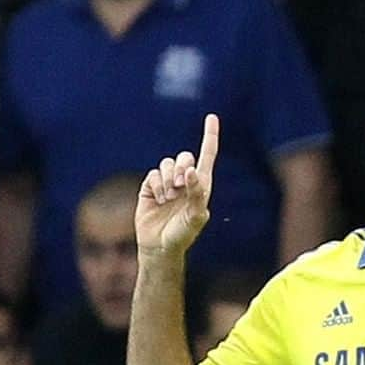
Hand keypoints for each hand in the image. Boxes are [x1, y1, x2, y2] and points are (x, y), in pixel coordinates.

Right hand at [135, 113, 219, 256]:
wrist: (159, 247)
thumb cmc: (182, 236)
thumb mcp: (195, 218)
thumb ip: (197, 194)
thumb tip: (191, 171)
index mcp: (201, 187)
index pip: (207, 157)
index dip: (210, 137)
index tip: (212, 117)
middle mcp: (185, 182)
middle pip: (185, 157)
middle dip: (182, 168)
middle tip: (180, 187)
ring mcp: (168, 183)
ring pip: (167, 163)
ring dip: (169, 179)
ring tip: (169, 198)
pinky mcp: (151, 187)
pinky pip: (154, 174)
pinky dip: (157, 185)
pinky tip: (159, 200)